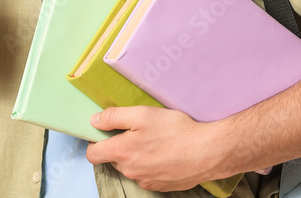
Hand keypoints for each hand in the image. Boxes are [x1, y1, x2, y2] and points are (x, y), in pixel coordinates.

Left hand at [86, 106, 221, 191]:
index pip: (93, 154)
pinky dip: (151, 164)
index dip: (95, 141)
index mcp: (122, 153)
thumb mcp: (142, 114)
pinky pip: (147, 174)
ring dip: (137, 155)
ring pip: (131, 167)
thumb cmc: (175, 131)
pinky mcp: (160, 186)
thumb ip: (114, 117)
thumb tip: (94, 121)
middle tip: (139, 131)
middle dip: (121, 146)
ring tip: (156, 141)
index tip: (106, 131)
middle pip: (113, 159)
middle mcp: (130, 171)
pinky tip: (165, 153)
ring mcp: (145, 181)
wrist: (207, 152)